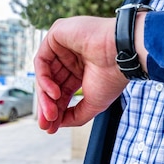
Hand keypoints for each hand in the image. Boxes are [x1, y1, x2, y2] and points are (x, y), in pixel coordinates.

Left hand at [34, 16, 128, 133]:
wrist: (121, 54)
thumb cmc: (113, 75)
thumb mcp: (93, 103)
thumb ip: (75, 115)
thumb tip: (58, 124)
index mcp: (82, 69)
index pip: (62, 90)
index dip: (55, 109)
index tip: (50, 128)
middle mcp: (71, 57)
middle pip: (51, 83)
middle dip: (47, 105)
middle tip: (48, 123)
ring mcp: (63, 45)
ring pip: (44, 74)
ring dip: (45, 96)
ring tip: (52, 113)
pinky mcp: (56, 34)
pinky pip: (41, 61)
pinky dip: (44, 79)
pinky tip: (54, 93)